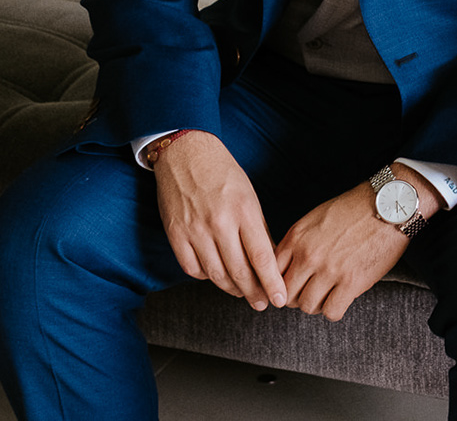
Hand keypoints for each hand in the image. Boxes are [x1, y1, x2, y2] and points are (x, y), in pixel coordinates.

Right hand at [154, 132, 286, 309]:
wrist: (186, 153)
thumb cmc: (223, 172)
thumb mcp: (249, 196)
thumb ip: (259, 228)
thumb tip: (270, 261)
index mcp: (243, 210)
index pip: (262, 256)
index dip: (272, 283)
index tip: (280, 298)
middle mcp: (219, 222)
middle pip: (240, 271)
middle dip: (254, 293)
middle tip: (262, 303)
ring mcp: (195, 229)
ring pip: (216, 275)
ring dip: (231, 289)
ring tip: (241, 293)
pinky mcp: (176, 234)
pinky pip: (192, 269)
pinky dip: (206, 277)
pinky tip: (215, 276)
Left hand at [276, 165, 439, 320]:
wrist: (388, 205)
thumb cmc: (353, 209)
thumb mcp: (315, 218)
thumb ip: (297, 242)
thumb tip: (287, 267)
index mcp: (296, 238)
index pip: (271, 274)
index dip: (279, 284)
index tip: (289, 287)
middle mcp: (308, 255)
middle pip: (287, 295)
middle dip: (296, 298)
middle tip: (309, 293)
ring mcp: (329, 270)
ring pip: (307, 306)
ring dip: (316, 304)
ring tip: (327, 295)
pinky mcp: (351, 282)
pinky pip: (331, 312)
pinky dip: (334, 310)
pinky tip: (341, 298)